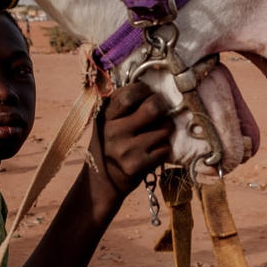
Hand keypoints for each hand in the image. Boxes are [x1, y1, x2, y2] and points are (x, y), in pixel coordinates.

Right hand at [89, 82, 173, 201]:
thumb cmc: (110, 145)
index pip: (129, 95)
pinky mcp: (137, 165)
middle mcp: (112, 132)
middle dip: (162, 106)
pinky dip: (164, 148)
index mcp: (105, 117)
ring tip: (156, 134)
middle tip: (161, 110)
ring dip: (165, 130)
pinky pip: (165, 148)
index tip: (149, 92)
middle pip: (152, 108)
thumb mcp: (107, 122)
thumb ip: (123, 106)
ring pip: (164, 129)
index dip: (144, 90)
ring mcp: (125, 150)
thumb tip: (150, 85)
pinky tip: (153, 151)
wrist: (101, 182)